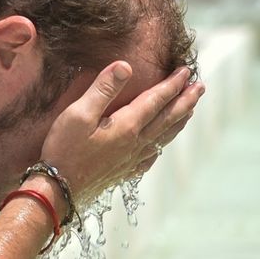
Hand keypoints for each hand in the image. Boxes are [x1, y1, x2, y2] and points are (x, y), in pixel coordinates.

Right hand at [39, 61, 203, 205]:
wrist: (59, 192)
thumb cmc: (64, 150)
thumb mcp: (78, 114)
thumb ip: (103, 89)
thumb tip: (125, 66)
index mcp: (127, 126)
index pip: (157, 100)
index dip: (173, 84)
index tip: (186, 71)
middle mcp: (136, 143)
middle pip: (168, 118)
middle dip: (186, 101)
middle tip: (200, 87)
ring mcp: (132, 160)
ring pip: (164, 137)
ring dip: (179, 121)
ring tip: (190, 110)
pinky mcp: (123, 171)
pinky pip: (151, 156)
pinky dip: (162, 145)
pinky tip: (161, 144)